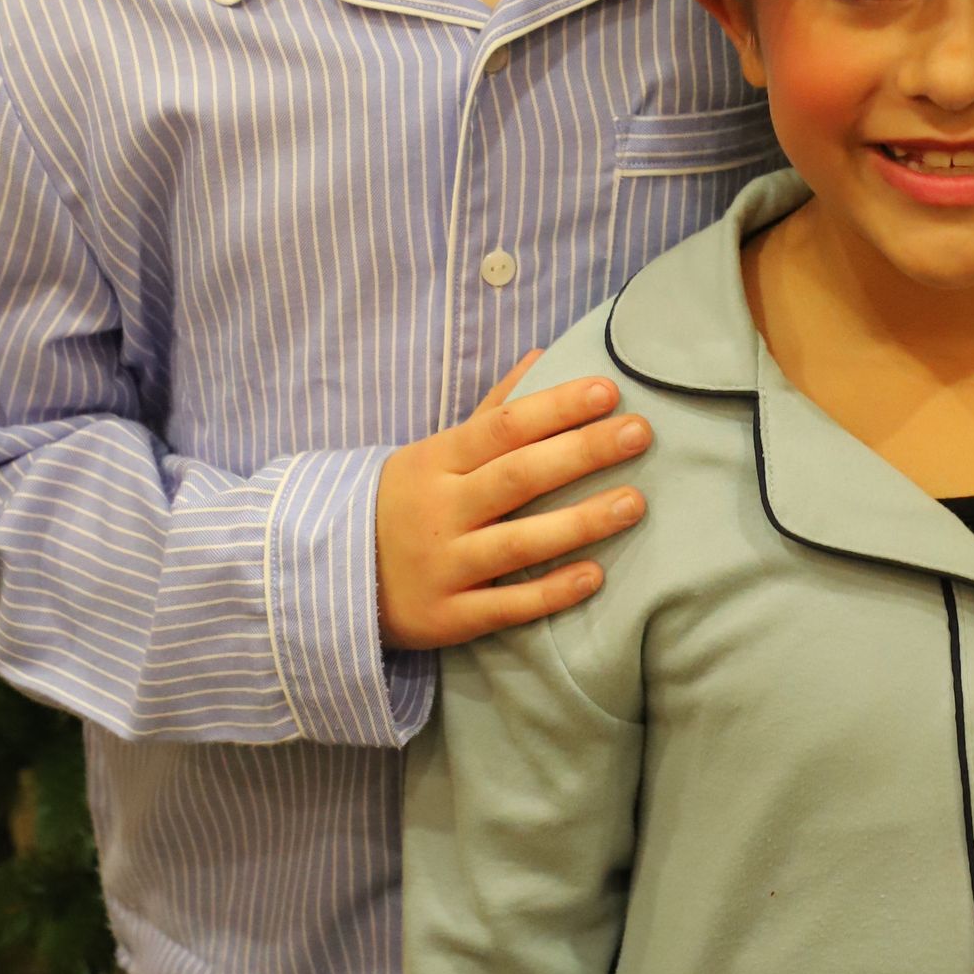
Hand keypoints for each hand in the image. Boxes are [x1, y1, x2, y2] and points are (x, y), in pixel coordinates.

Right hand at [376, 356, 652, 649]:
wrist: (333, 576)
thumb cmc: (405, 502)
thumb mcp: (435, 451)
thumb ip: (492, 410)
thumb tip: (542, 356)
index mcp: (436, 461)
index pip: (503, 427)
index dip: (556, 407)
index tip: (608, 390)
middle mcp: (440, 511)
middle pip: (517, 477)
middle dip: (582, 452)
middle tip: (640, 433)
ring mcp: (443, 566)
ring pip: (518, 542)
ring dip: (580, 522)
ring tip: (635, 503)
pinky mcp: (449, 617)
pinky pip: (506, 605)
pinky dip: (550, 592)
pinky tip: (595, 576)